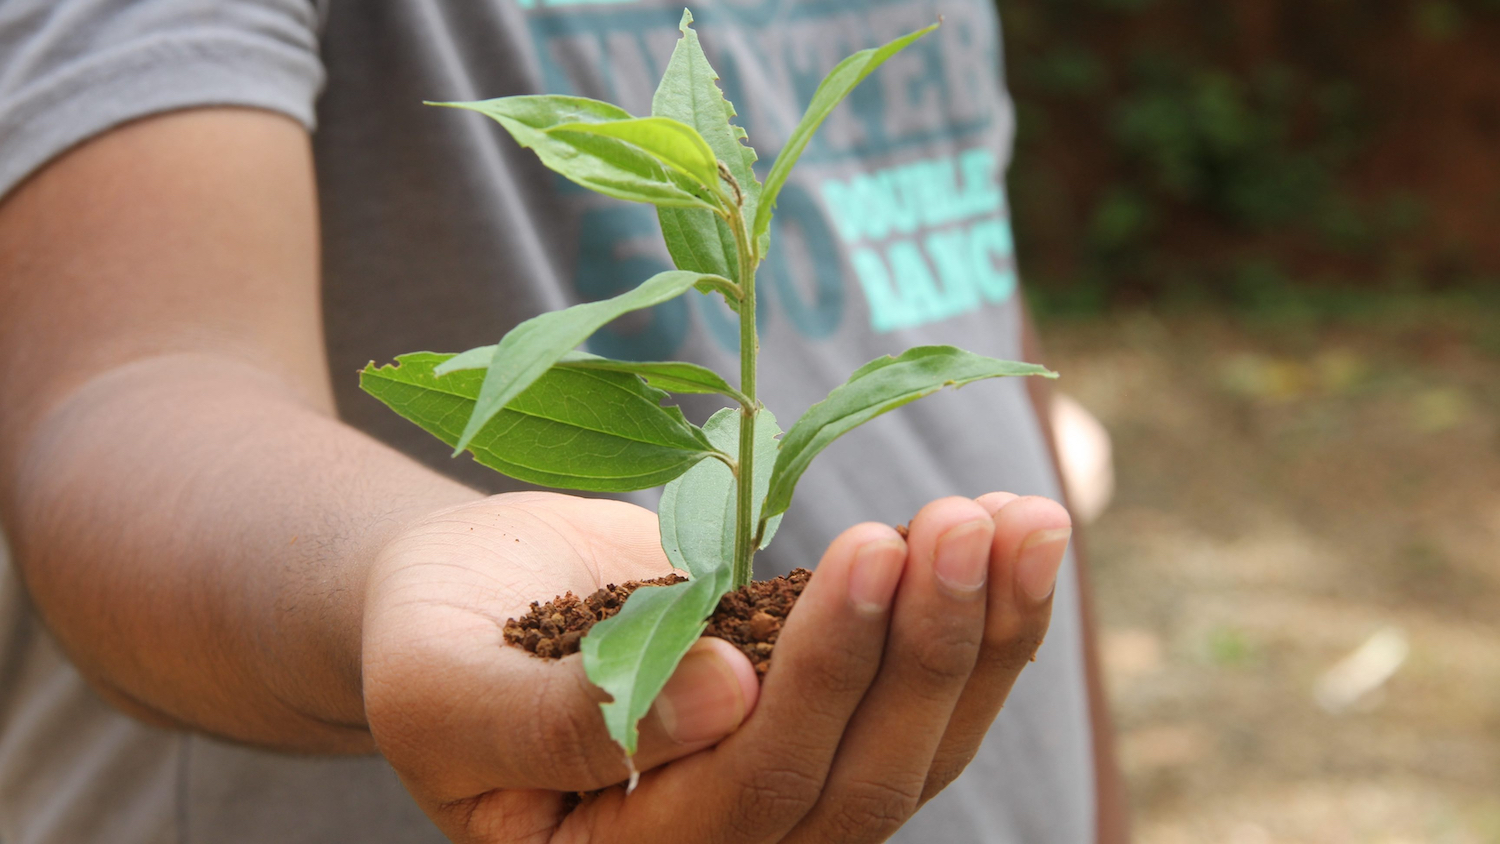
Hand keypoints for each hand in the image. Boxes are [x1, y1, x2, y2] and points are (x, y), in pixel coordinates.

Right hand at [362, 490, 1071, 842]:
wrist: (466, 600)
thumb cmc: (429, 636)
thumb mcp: (440, 682)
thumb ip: (551, 718)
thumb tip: (722, 698)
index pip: (746, 798)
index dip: (820, 683)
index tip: (864, 554)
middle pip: (856, 782)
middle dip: (923, 648)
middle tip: (965, 519)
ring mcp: (781, 788)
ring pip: (916, 749)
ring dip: (982, 634)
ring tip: (1023, 518)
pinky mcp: (817, 719)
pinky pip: (920, 697)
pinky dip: (980, 621)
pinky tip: (1020, 534)